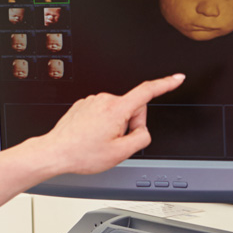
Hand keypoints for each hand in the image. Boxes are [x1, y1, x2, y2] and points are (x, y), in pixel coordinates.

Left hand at [40, 74, 184, 174]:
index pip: (147, 92)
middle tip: (116, 142)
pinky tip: (92, 136)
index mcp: (116, 109)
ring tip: (100, 141)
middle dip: (130, 125)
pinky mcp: (84, 104)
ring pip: (118, 112)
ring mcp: (93, 101)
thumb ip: (141, 139)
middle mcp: (104, 100)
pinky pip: (104, 113)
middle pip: (133, 108)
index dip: (166, 84)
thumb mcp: (120, 154)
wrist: (55, 152)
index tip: (177, 78)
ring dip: (115, 126)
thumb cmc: (82, 153)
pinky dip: (103, 124)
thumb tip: (142, 131)